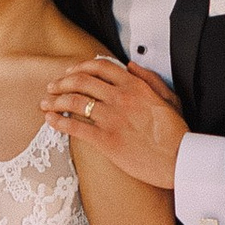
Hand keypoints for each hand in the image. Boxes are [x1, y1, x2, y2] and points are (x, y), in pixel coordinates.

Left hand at [42, 54, 186, 190]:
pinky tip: (50, 121)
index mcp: (135, 86)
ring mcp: (112, 119)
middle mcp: (120, 98)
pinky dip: (58, 122)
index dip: (79, 67)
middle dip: (61, 82)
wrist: (179, 159)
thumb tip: (130, 65)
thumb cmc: (176, 132)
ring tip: (45, 104)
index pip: (100, 66)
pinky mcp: (106, 140)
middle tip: (51, 87)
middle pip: (81, 81)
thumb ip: (149, 78)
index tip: (69, 72)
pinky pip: (75, 128)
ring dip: (55, 101)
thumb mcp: (169, 97)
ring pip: (74, 102)